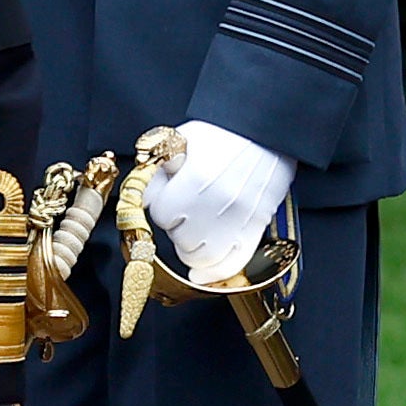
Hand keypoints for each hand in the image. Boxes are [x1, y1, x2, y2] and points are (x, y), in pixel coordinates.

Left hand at [143, 121, 292, 288]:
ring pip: (200, 258)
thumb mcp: (182, 139)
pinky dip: (213, 274)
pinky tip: (200, 274)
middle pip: (179, 238)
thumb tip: (139, 199)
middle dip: (176, 227)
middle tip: (183, 210)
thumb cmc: (223, 132)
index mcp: (196, 181)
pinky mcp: (255, 228)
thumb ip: (159, 172)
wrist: (266, 131)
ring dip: (191, 249)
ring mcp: (239, 220)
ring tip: (193, 231)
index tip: (170, 194)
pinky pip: (231, 264)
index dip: (162, 204)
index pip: (160, 213)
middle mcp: (218, 205)